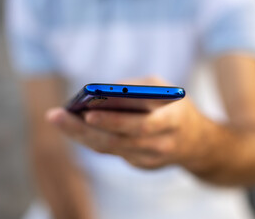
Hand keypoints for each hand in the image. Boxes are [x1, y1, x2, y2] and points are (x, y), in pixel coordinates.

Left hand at [47, 77, 203, 169]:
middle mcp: (161, 145)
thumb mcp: (164, 90)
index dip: (114, 120)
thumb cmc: (176, 108)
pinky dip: (92, 138)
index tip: (87, 111)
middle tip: (57, 116)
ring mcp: (150, 159)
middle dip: (84, 129)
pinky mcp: (142, 165)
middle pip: (117, 141)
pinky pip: (113, 151)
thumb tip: (100, 92)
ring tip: (59, 119)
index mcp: (172, 121)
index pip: (140, 125)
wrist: (198, 143)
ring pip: (110, 149)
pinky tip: (75, 127)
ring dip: (81, 134)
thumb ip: (136, 89)